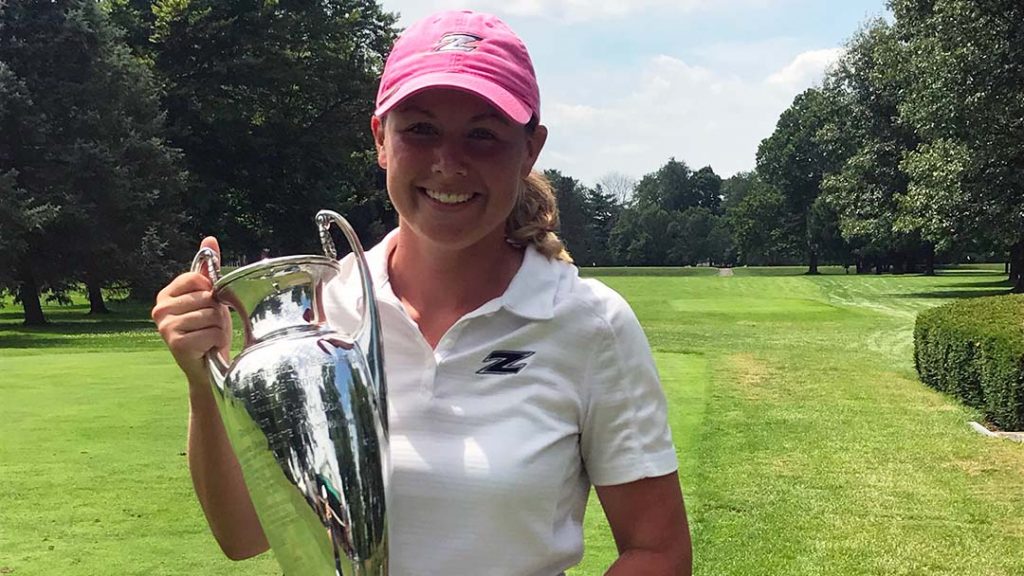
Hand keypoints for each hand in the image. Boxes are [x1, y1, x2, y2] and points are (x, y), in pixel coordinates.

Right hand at [151, 237, 231, 384]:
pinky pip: (212, 331)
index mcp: (165, 295)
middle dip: (217, 313)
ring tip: (208, 337)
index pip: (198, 278)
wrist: (208, 369)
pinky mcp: (176, 343)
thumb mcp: (210, 298)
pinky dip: (217, 340)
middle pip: (207, 297)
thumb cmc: (208, 330)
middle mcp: (160, 309)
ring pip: (211, 315)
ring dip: (218, 328)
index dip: (212, 292)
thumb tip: (209, 239)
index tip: (207, 306)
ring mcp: (165, 327)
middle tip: (208, 326)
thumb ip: (208, 270)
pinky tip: (207, 348)